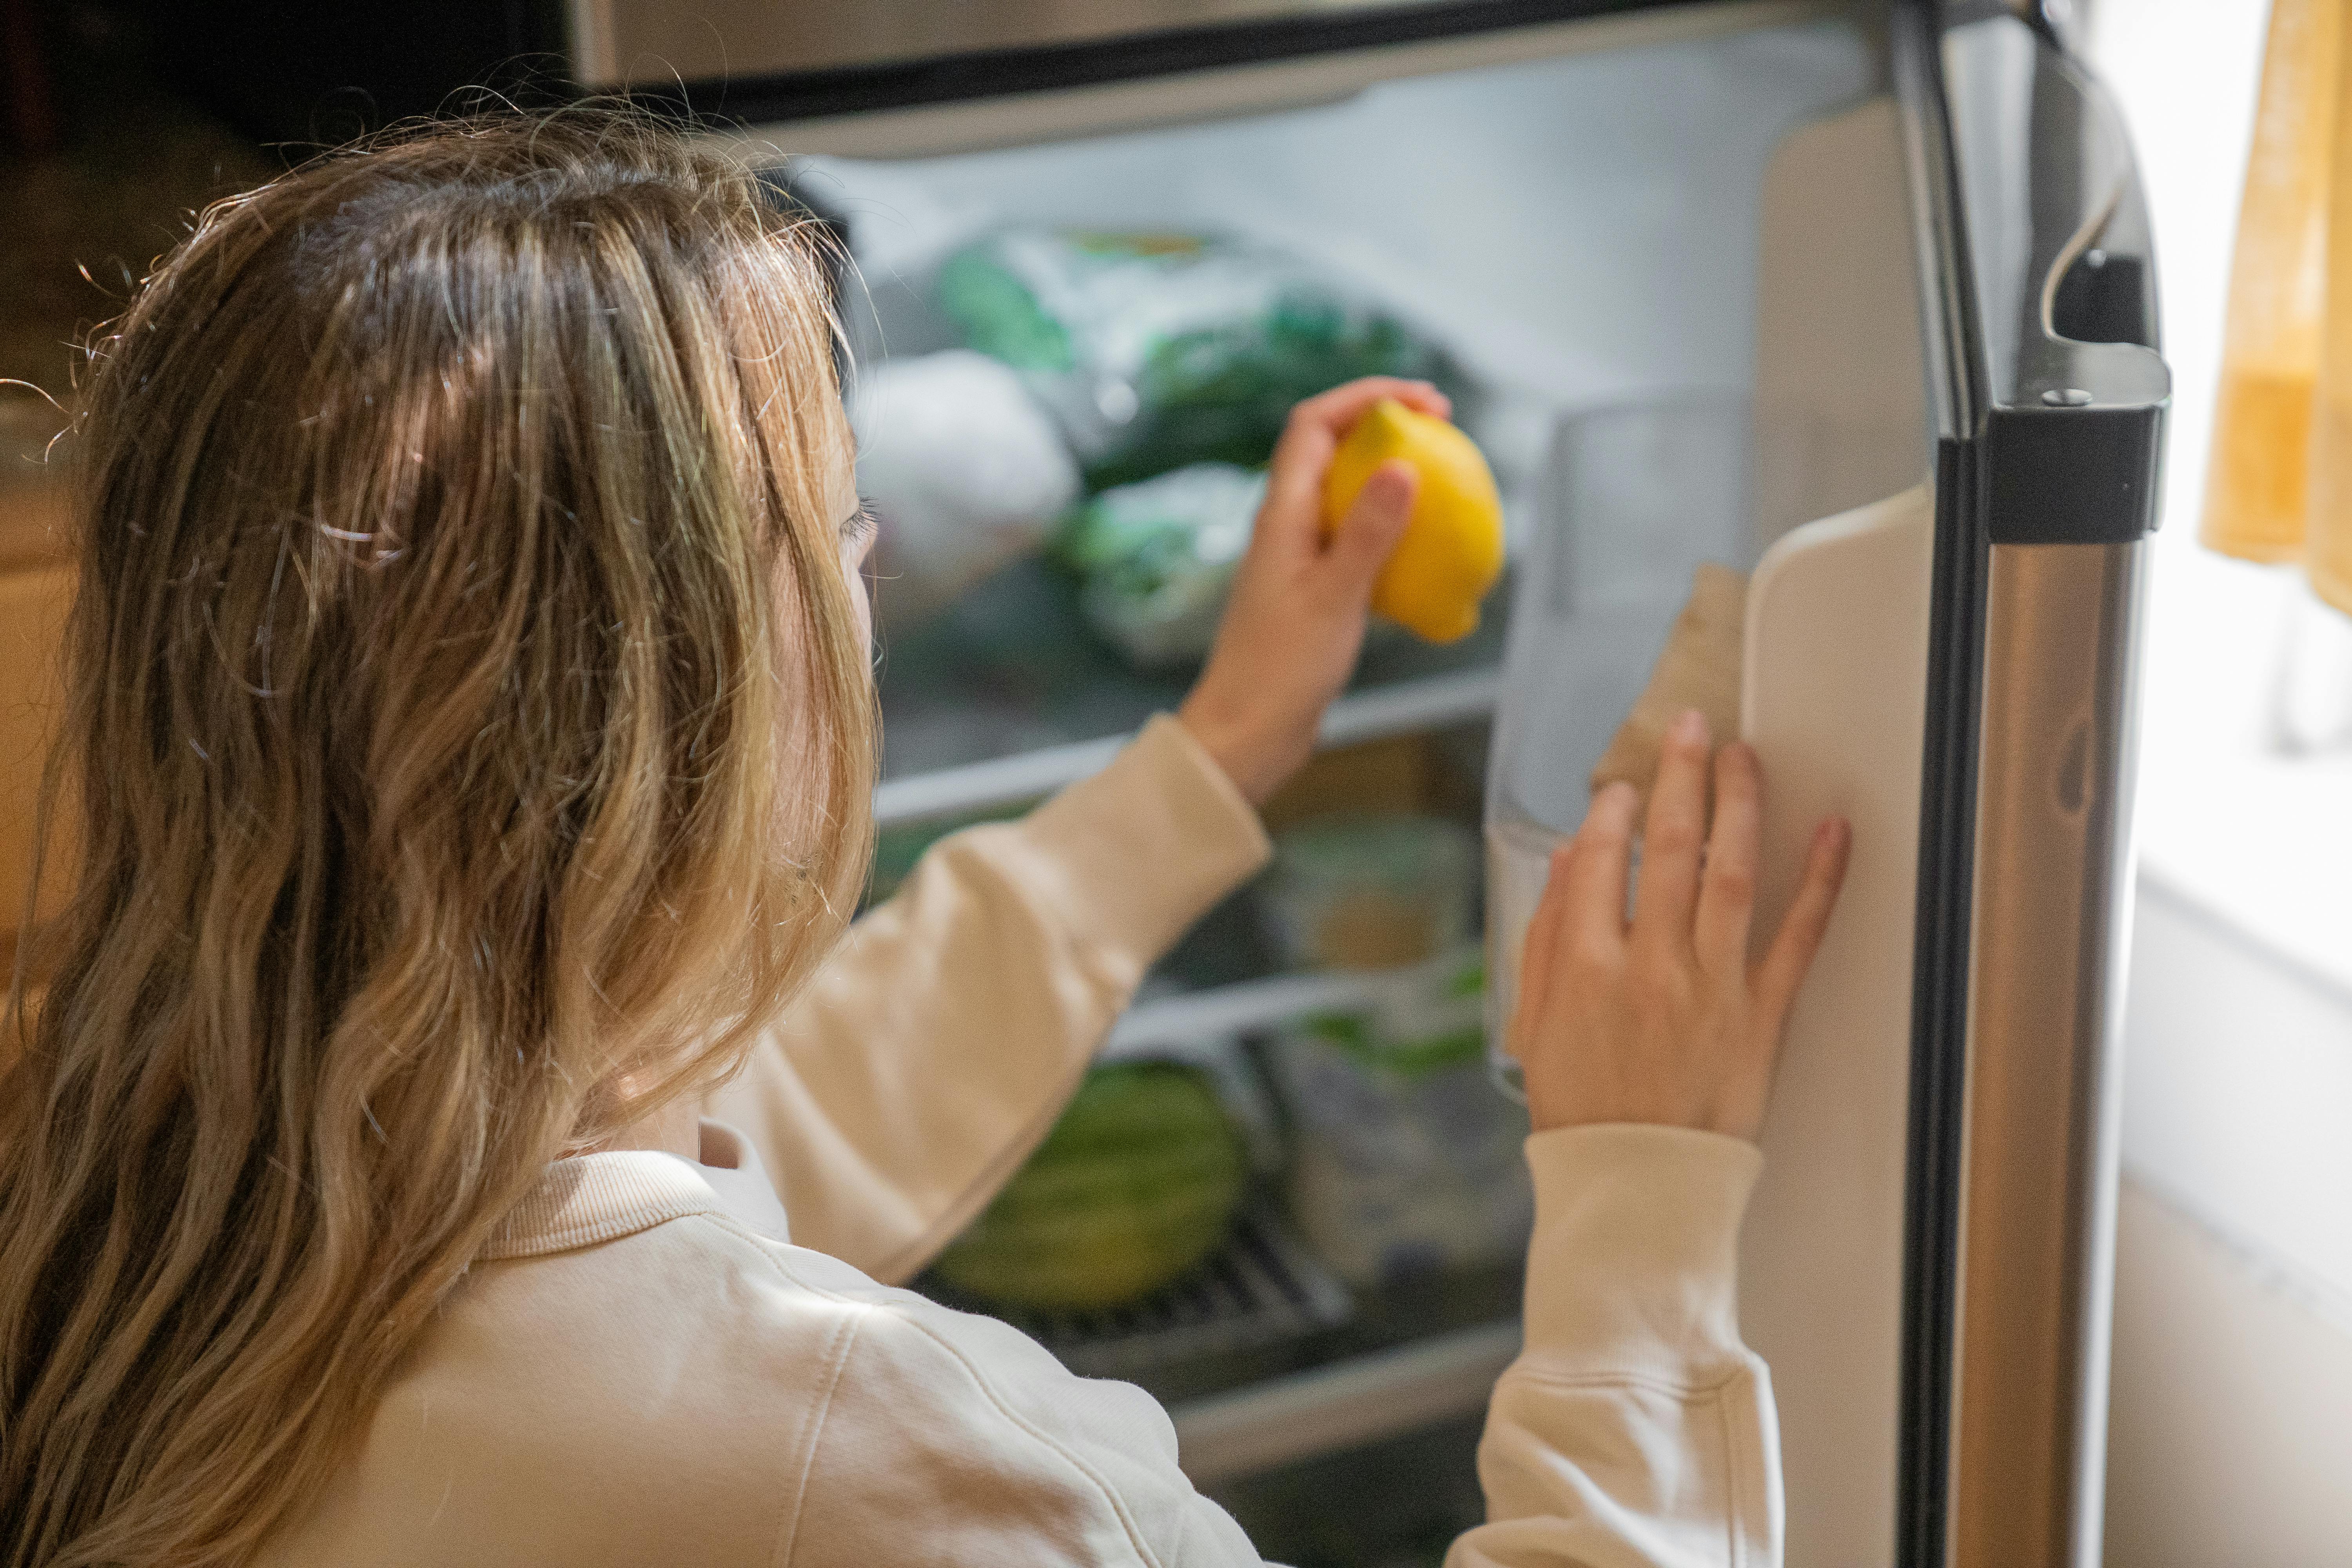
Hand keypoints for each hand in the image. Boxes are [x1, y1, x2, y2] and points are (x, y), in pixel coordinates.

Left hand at [1177, 377, 1446, 804]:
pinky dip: (1389, 527)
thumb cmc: (1281, 670)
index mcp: (1280, 514)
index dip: (1366, 397)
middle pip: (1330, 446)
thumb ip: (1369, 532)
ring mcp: (1297, 556)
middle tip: (1443, 428)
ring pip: (1344, 491)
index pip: (1314, 423)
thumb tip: (1403, 467)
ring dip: (1389, 474)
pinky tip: (1425, 546)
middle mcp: (1285, 525)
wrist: (1245, 733)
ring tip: (1441, 475)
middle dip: (1384, 423)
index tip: (1423, 400)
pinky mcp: (1312, 587)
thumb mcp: (1335, 598)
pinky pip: (1353, 537)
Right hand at [1509, 710, 1850, 1140]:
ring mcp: (1712, 989)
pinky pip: (1799, 936)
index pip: (1599, 860)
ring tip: (1743, 757)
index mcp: (1585, 969)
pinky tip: (1833, 831)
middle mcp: (1650, 968)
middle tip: (1690, 728)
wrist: (1637, 1188)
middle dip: (1678, 776)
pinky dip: (1821, 879)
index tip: (1620, 786)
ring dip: (1740, 802)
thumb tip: (1568, 861)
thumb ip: (1545, 938)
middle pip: (1668, 847)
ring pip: (1732, 871)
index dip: (1611, 810)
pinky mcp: (1763, 1016)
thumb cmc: (1582, 1110)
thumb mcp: (1535, 1023)